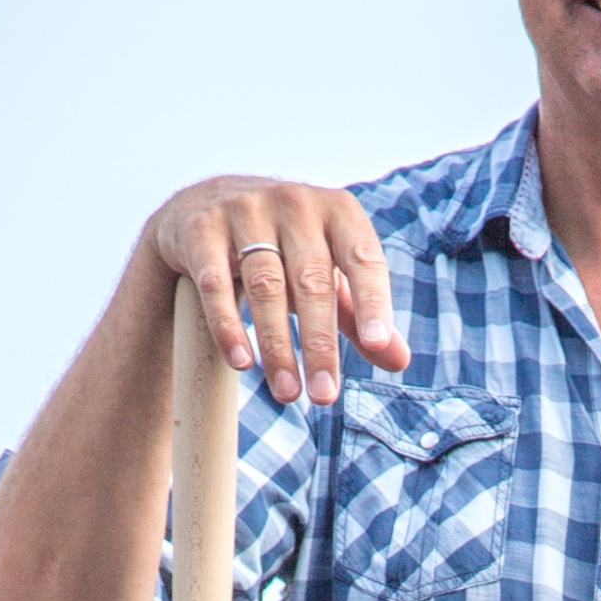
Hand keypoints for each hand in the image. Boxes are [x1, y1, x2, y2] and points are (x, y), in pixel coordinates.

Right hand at [141, 176, 409, 408]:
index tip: (378, 343)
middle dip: (319, 345)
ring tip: (287, 393)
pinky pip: (215, 283)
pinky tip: (242, 362)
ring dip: (277, 346)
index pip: (363, 258)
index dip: (372, 301)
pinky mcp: (201, 228)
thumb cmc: (284, 249)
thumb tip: (399, 361)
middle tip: (325, 397)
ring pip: (265, 286)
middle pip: (311, 282)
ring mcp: (244, 209)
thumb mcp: (327, 273)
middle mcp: (294, 202)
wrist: (206, 206)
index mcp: (337, 211)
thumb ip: (359, 313)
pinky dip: (228, 325)